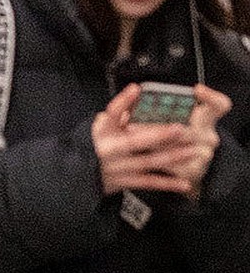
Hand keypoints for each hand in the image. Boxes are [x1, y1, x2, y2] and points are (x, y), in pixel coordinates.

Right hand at [92, 83, 230, 195]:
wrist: (79, 175)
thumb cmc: (97, 145)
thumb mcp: (100, 127)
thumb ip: (117, 116)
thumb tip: (136, 100)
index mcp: (102, 131)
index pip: (111, 113)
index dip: (123, 101)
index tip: (136, 89)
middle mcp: (110, 149)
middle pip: (135, 141)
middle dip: (159, 135)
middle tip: (180, 128)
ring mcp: (118, 167)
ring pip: (148, 162)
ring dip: (172, 157)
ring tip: (193, 151)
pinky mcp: (124, 182)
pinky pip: (149, 183)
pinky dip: (167, 184)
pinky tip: (184, 183)